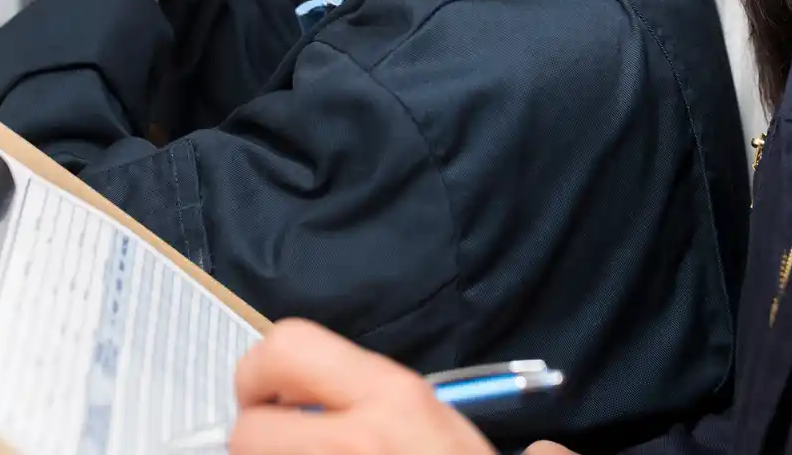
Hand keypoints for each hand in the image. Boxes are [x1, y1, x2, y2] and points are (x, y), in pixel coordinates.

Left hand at [228, 320, 496, 454]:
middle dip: (256, 435)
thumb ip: (475, 429)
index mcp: (394, 399)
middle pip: (248, 428)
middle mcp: (354, 441)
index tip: (274, 394)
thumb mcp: (485, 448)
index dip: (262, 372)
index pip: (288, 347)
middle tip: (282, 439)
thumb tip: (542, 449)